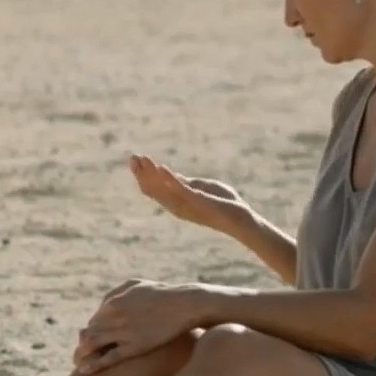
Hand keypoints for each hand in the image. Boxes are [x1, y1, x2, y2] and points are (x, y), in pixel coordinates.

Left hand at [73, 279, 204, 374]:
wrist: (185, 305)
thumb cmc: (161, 294)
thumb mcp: (135, 285)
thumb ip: (115, 293)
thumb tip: (102, 306)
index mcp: (113, 303)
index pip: (93, 322)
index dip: (89, 333)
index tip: (90, 343)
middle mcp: (115, 317)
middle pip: (89, 334)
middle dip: (82, 346)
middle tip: (79, 356)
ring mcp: (124, 332)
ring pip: (93, 345)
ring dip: (81, 355)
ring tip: (77, 364)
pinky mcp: (135, 346)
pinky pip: (108, 357)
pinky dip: (94, 364)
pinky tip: (84, 371)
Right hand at [129, 154, 250, 232]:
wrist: (243, 219)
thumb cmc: (224, 204)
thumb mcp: (200, 188)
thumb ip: (184, 182)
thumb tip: (167, 173)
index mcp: (176, 203)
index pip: (153, 190)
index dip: (142, 175)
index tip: (135, 159)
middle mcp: (178, 206)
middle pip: (153, 190)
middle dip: (142, 173)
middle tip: (132, 157)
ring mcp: (188, 205)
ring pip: (163, 190)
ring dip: (152, 173)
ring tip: (143, 158)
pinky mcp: (201, 202)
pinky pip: (182, 191)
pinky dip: (170, 180)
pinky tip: (162, 167)